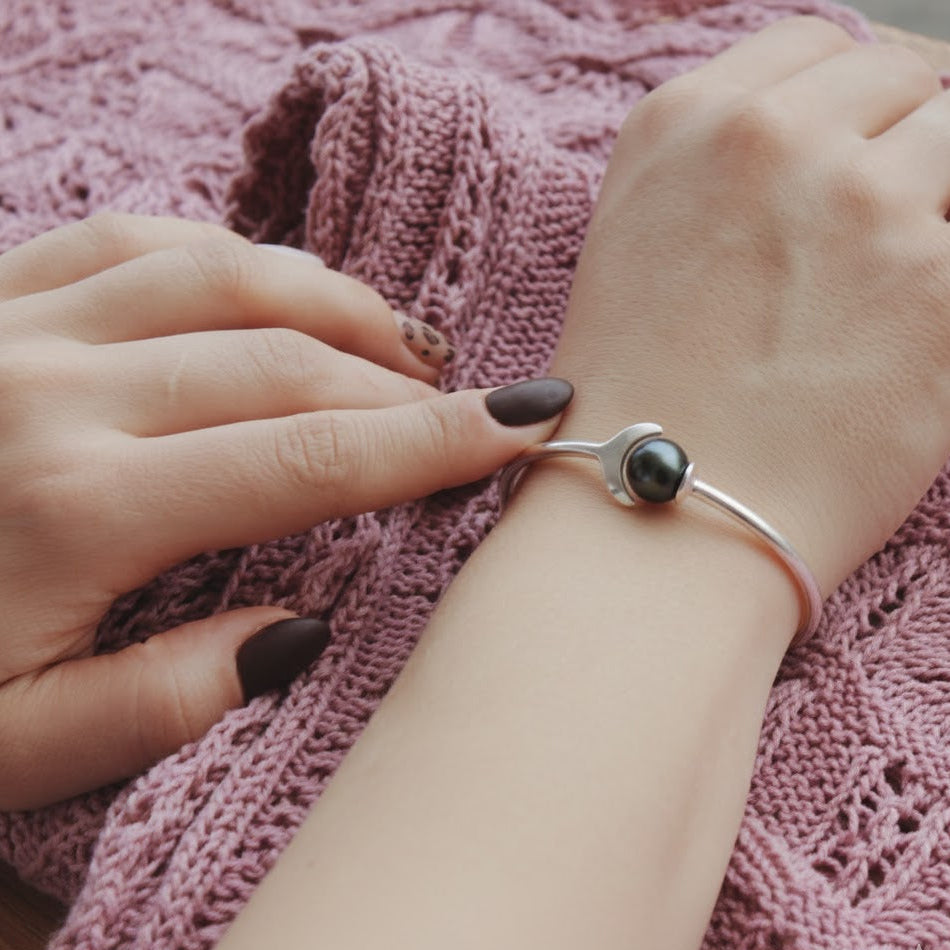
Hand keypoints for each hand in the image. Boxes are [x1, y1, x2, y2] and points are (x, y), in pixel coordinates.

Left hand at [0, 213, 571, 809]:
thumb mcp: (6, 748)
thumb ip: (161, 703)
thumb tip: (296, 632)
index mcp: (75, 505)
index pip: (310, 457)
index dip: (432, 442)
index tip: (521, 427)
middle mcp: (53, 387)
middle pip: (285, 358)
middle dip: (403, 380)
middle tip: (473, 404)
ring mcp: (11, 322)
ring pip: (220, 273)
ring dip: (332, 302)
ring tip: (402, 340)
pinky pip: (132, 241)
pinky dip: (225, 256)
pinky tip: (271, 290)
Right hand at [549, 16, 949, 599]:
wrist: (655, 516)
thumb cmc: (638, 401)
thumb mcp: (644, 246)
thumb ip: (732, 172)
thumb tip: (846, 134)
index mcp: (682, 124)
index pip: (820, 45)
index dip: (850, 101)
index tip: (860, 147)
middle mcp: (767, 140)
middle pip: (905, 80)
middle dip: (901, 148)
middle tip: (874, 237)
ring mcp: (858, 202)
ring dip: (933, 208)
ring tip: (883, 292)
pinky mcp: (936, 281)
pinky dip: (941, 284)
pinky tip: (898, 339)